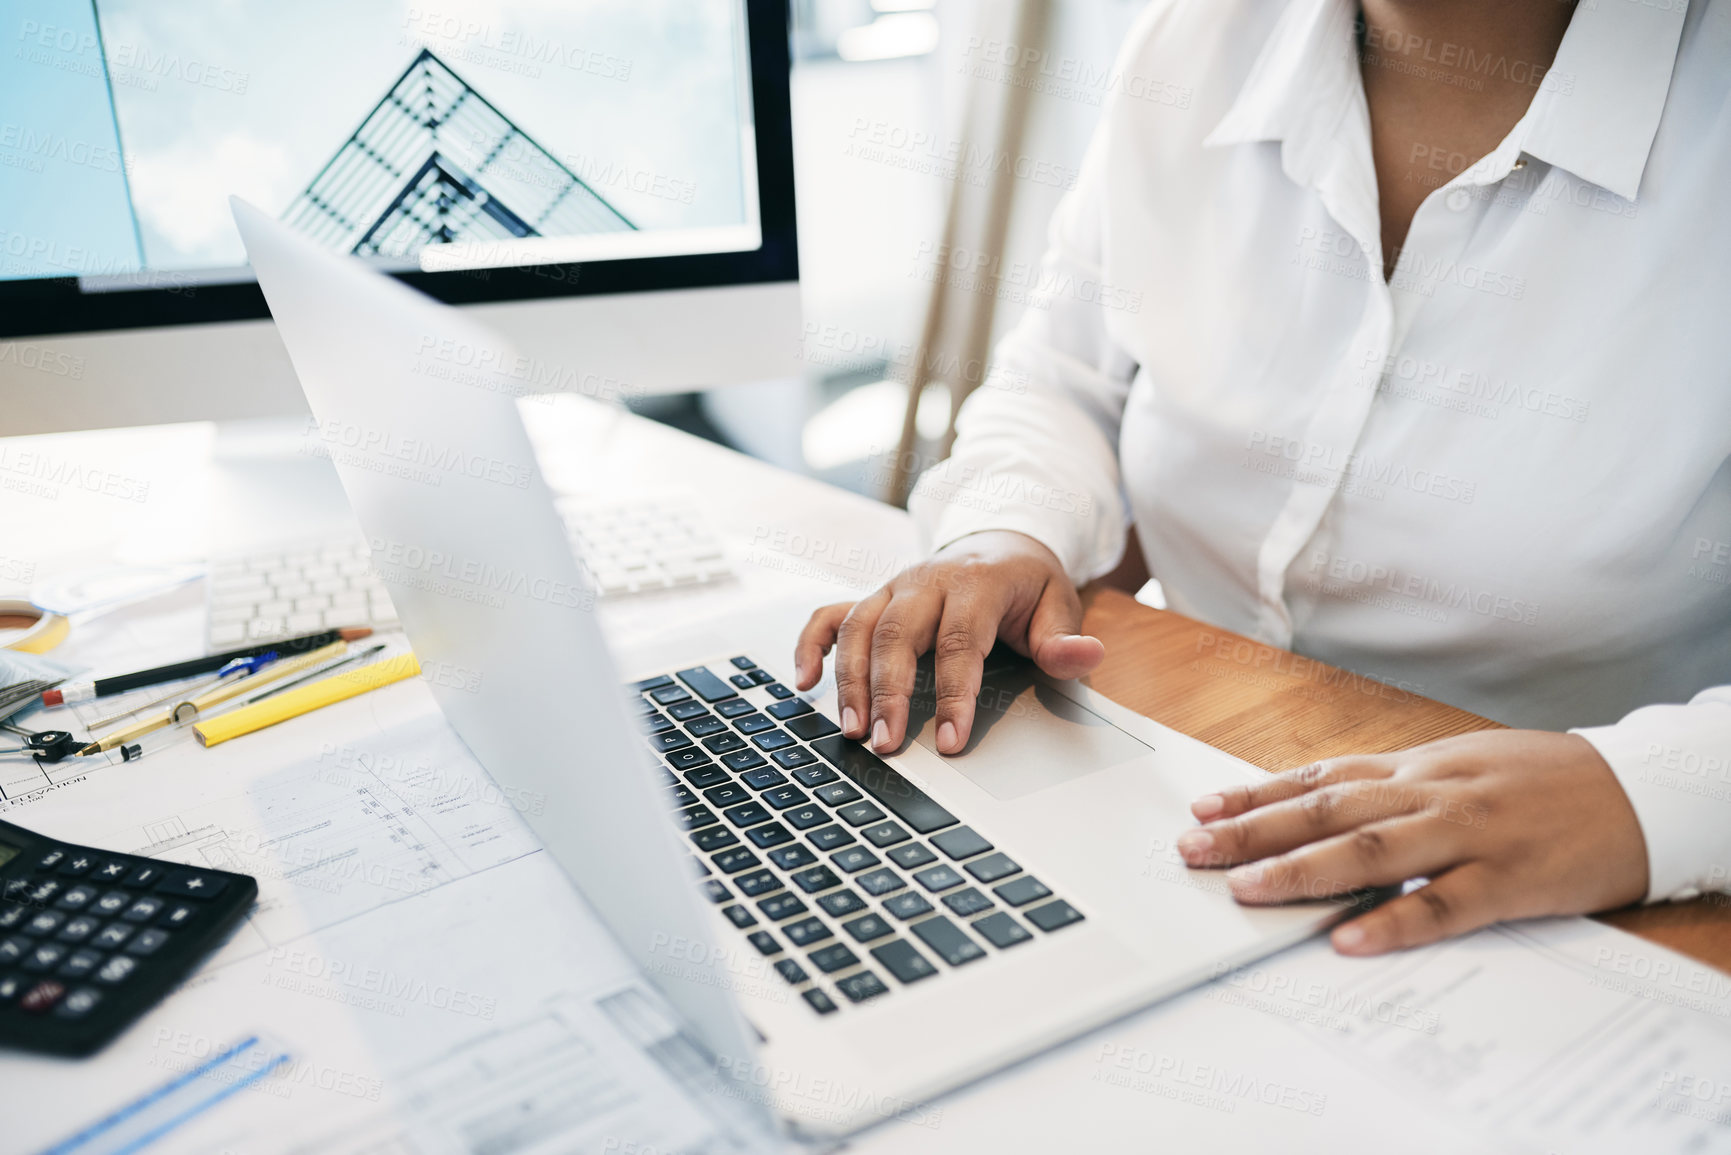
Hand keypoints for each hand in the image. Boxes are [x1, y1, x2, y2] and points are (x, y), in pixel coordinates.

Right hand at [793, 530, 1104, 753]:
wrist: (1000, 537)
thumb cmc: (1028, 583)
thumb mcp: (1060, 604)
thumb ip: (1064, 638)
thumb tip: (1085, 657)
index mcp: (976, 583)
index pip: (959, 642)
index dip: (955, 694)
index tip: (951, 742)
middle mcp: (926, 581)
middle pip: (896, 635)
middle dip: (887, 693)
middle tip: (885, 744)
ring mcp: (893, 587)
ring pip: (858, 628)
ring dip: (848, 681)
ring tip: (851, 730)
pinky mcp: (873, 596)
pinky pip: (830, 615)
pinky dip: (810, 644)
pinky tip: (804, 682)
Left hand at [1176, 730, 1648, 954]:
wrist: (1640, 789)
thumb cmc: (1541, 780)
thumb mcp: (1460, 766)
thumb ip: (1395, 786)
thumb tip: (1322, 803)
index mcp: (1417, 769)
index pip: (1320, 778)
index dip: (1257, 794)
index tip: (1202, 810)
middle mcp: (1431, 794)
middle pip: (1328, 809)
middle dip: (1255, 831)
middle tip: (1193, 850)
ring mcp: (1469, 834)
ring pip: (1373, 848)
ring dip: (1304, 870)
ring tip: (1247, 891)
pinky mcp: (1510, 880)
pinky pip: (1444, 904)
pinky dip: (1394, 921)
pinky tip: (1349, 938)